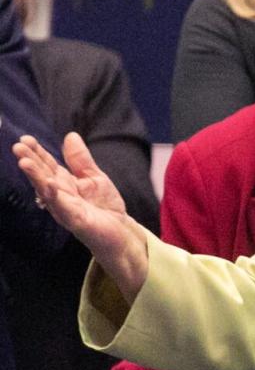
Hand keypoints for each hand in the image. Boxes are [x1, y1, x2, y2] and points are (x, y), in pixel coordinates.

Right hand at [14, 130, 147, 298]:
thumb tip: (70, 135)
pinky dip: (55, 196)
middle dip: (30, 162)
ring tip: (24, 162)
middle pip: (42, 176)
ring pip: (47, 192)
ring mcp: (65, 209)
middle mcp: (60, 196)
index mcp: (64, 183)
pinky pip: (63, 208)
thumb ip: (81, 159)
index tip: (26, 138)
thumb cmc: (104, 205)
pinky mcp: (76, 222)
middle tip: (18, 147)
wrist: (120, 233)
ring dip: (35, 177)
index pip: (47, 165)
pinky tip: (50, 183)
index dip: (37, 152)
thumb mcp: (94, 177)